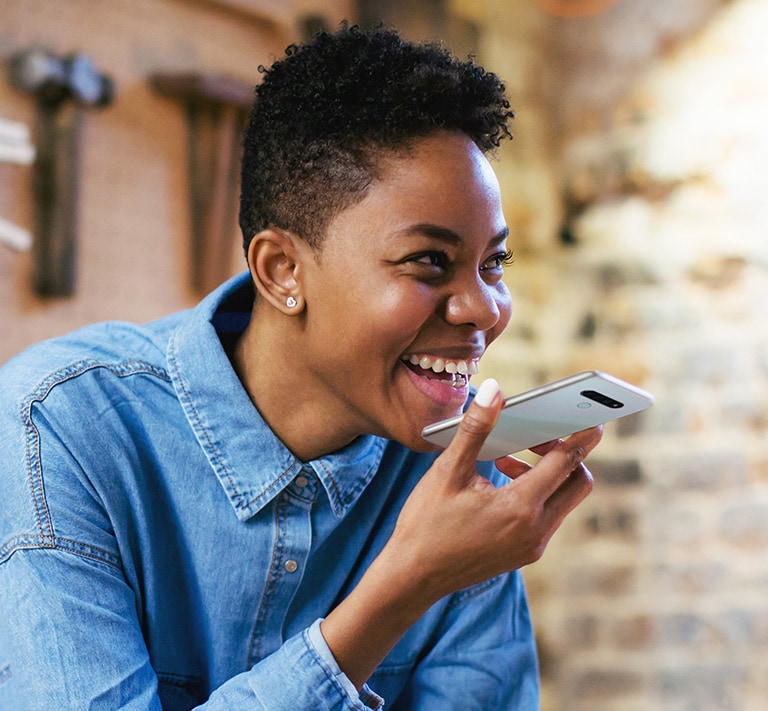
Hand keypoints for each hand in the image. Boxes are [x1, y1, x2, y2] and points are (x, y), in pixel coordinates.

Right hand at [383, 378, 601, 602]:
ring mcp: (532, 546)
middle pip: (578, 482)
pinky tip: (502, 484)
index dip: (581, 436)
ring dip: (548, 474)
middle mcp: (535, 530)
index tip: (593, 416)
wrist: (413, 576)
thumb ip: (476, 428)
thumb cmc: (426, 523)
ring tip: (506, 459)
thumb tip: (494, 390)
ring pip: (564, 500)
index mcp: (520, 508)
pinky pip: (548, 516)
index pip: (567, 462)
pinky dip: (537, 494)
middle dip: (566, 454)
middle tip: (535, 437)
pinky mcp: (525, 554)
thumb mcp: (448, 470)